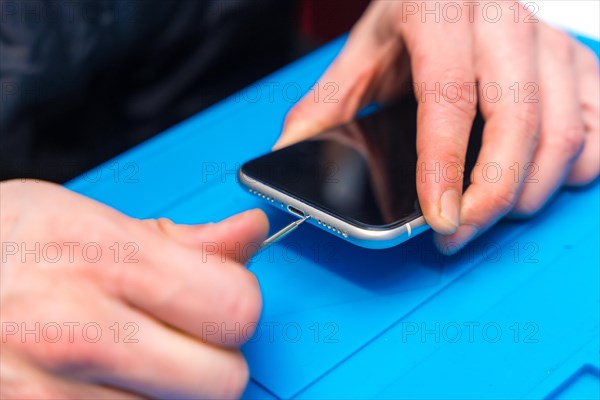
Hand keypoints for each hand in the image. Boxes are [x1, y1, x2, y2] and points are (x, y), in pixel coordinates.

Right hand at [0, 180, 267, 398]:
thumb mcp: (77, 215)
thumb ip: (178, 237)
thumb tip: (248, 232)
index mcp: (104, 262)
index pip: (235, 307)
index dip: (237, 304)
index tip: (217, 299)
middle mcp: (79, 334)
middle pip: (220, 379)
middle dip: (212, 360)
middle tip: (178, 338)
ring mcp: (52, 396)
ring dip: (169, 393)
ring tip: (127, 361)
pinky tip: (103, 386)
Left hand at [275, 1, 598, 252]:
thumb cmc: (410, 15)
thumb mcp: (362, 52)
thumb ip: (328, 104)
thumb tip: (287, 152)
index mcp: (440, 13)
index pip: (448, 98)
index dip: (445, 165)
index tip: (440, 217)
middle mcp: (502, 20)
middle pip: (516, 122)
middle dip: (491, 194)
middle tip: (459, 231)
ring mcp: (546, 40)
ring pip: (562, 129)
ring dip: (530, 189)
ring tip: (489, 215)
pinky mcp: (574, 58)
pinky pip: (595, 121)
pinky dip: (576, 164)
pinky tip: (541, 181)